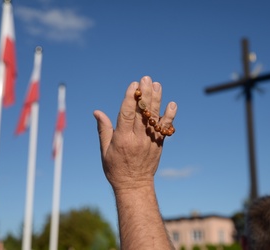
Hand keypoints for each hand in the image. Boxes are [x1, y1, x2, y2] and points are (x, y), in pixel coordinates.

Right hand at [94, 76, 176, 190]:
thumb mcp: (104, 150)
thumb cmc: (115, 168)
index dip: (130, 99)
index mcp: (122, 139)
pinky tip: (172, 104)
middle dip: (144, 94)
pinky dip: (169, 116)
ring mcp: (150, 141)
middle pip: (142, 113)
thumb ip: (103, 129)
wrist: (134, 185)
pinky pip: (165, 128)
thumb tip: (97, 112)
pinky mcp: (159, 144)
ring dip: (157, 100)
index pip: (127, 114)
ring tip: (157, 85)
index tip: (133, 85)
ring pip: (154, 117)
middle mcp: (137, 139)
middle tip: (146, 79)